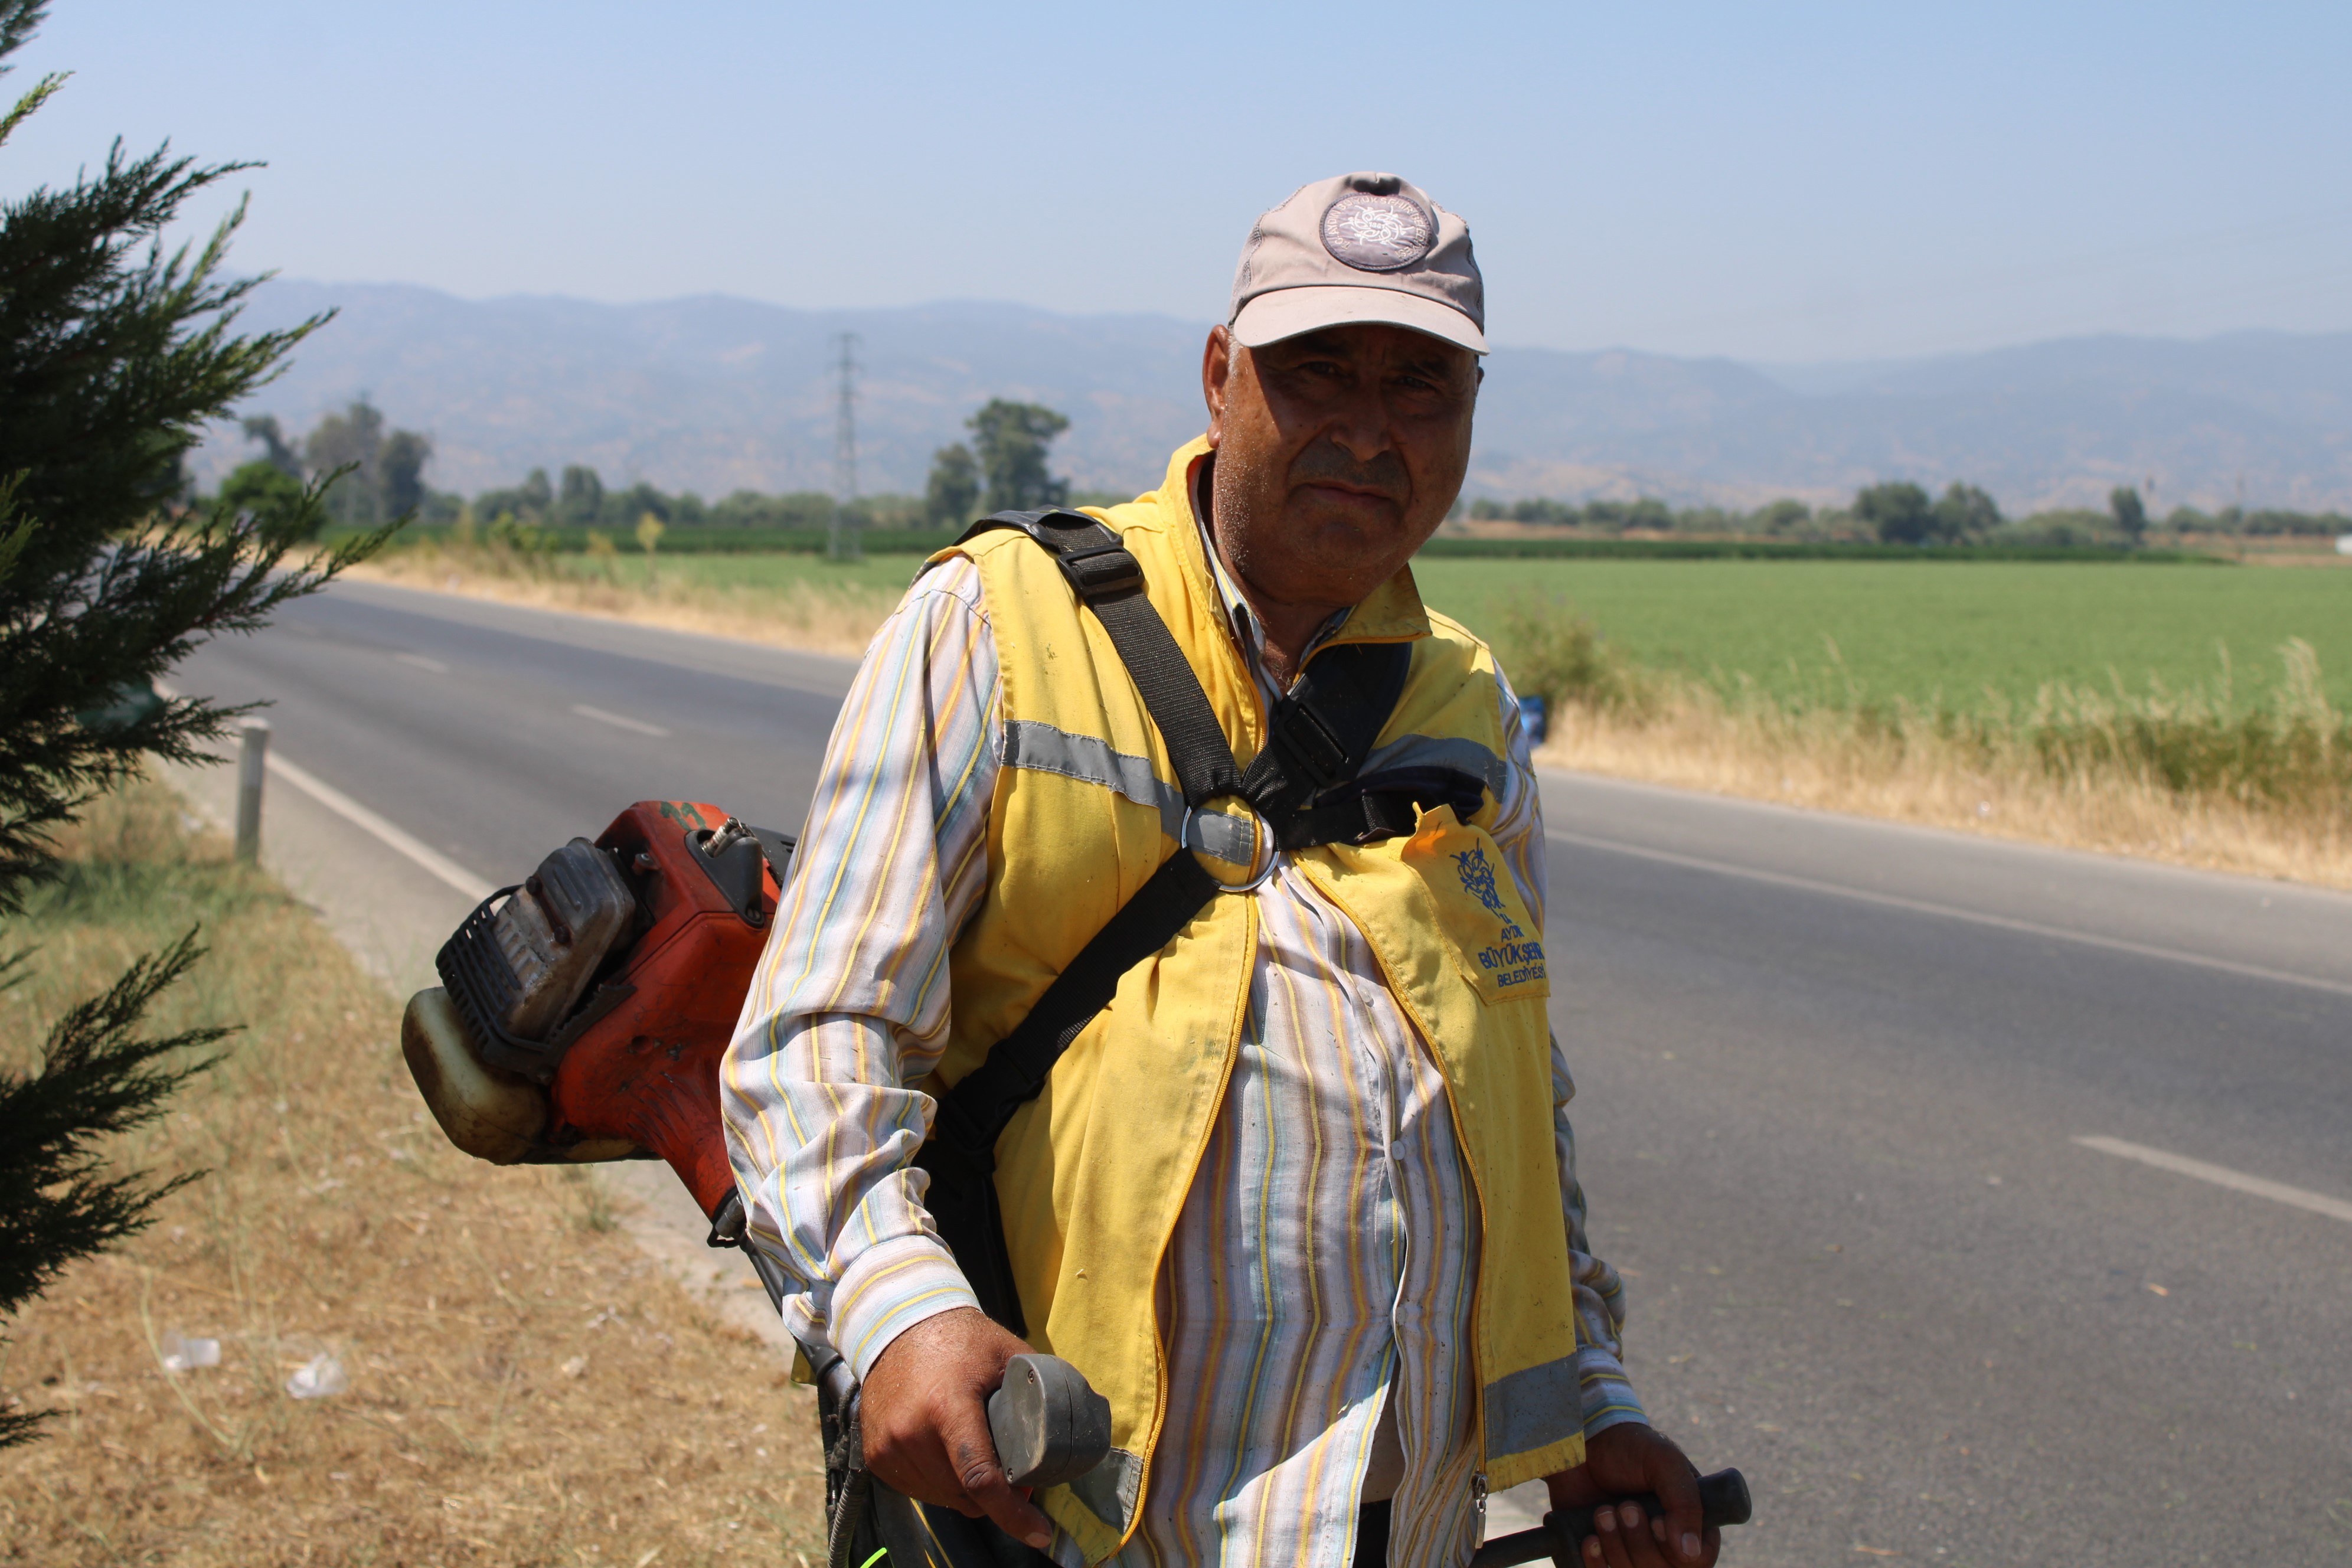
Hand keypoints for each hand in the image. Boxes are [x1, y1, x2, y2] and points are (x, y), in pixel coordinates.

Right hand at [858, 1306, 1054, 1550]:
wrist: (896, 1325)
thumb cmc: (960, 1339)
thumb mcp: (1007, 1353)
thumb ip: (1041, 1389)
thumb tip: (1083, 1421)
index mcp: (947, 1406)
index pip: (980, 1476)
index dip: (1012, 1512)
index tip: (1040, 1532)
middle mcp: (911, 1432)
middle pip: (965, 1494)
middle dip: (997, 1497)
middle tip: (1017, 1477)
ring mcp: (889, 1448)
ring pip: (943, 1499)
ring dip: (968, 1494)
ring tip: (983, 1462)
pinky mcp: (876, 1456)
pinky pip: (920, 1491)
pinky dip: (942, 1486)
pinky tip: (952, 1460)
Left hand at [1545, 1423, 1720, 1567]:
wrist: (1582, 1441)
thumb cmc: (1629, 1447)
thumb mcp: (1664, 1462)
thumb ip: (1685, 1502)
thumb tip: (1691, 1552)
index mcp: (1689, 1518)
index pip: (1700, 1559)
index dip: (1676, 1549)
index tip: (1656, 1522)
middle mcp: (1664, 1538)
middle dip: (1640, 1541)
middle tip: (1625, 1507)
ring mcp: (1632, 1547)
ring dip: (1615, 1545)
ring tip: (1603, 1512)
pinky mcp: (1604, 1551)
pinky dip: (1596, 1560)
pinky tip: (1590, 1538)